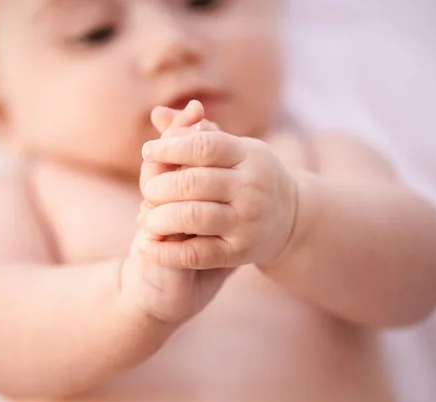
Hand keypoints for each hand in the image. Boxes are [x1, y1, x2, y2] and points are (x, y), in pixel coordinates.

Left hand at [121, 102, 231, 324]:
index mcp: (248, 155)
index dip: (170, 147)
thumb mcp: (232, 150)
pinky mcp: (239, 252)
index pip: (204, 146)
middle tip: (147, 190)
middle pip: (193, 183)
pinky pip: (196, 254)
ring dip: (159, 218)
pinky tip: (144, 245)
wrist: (291, 219)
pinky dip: (164, 252)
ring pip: (193, 217)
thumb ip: (193, 133)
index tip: (147, 151)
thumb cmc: (248, 177)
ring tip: (145, 217)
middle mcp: (250, 188)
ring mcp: (246, 222)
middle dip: (160, 186)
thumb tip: (157, 113)